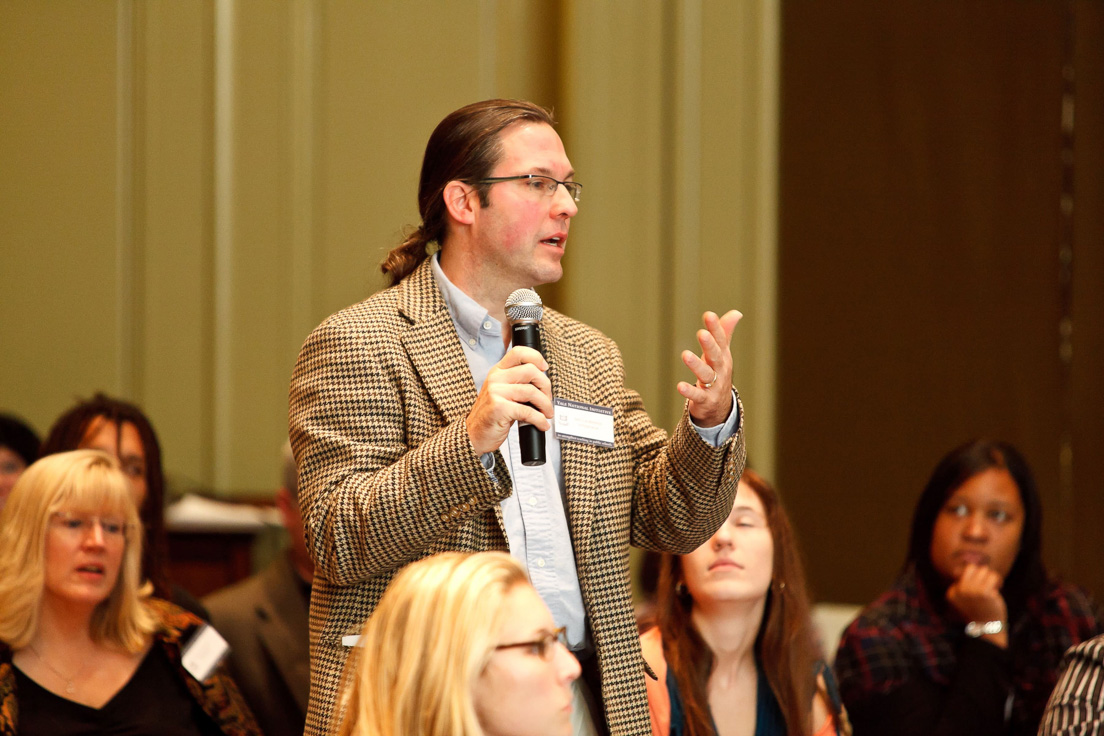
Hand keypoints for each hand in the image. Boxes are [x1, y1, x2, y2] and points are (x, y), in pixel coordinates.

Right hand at [466, 346, 552, 455]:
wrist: (474, 434)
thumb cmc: (492, 415)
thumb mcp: (502, 393)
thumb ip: (517, 383)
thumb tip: (543, 383)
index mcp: (498, 371)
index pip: (518, 352)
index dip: (536, 357)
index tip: (545, 368)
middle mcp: (496, 378)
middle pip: (531, 371)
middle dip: (546, 386)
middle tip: (548, 399)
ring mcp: (496, 392)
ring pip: (531, 391)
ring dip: (545, 405)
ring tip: (547, 413)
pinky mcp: (499, 408)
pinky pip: (528, 411)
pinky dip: (540, 419)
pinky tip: (542, 424)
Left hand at [677, 310, 741, 426]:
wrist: (720, 407)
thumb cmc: (717, 374)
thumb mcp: (722, 354)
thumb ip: (725, 333)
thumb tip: (737, 313)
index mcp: (723, 357)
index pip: (721, 340)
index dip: (716, 328)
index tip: (709, 315)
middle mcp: (720, 370)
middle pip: (715, 356)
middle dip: (709, 345)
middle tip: (701, 333)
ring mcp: (714, 386)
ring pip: (706, 375)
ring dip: (696, 365)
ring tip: (685, 355)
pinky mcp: (705, 400)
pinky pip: (697, 396)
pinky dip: (689, 391)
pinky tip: (680, 386)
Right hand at [946, 563, 1008, 647]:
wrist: (989, 626)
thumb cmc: (977, 609)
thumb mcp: (963, 598)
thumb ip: (960, 584)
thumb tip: (957, 570)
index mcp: (953, 593)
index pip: (963, 572)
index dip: (974, 577)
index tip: (978, 586)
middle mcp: (960, 591)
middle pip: (973, 568)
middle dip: (982, 573)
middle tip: (987, 582)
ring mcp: (973, 591)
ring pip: (984, 570)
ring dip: (991, 576)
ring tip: (993, 584)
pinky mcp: (986, 593)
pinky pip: (994, 576)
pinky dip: (998, 581)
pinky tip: (998, 587)